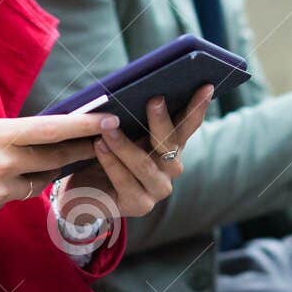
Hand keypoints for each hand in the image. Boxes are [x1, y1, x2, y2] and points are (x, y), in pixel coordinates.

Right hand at [0, 111, 118, 236]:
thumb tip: (16, 135)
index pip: (51, 129)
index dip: (84, 126)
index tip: (109, 119)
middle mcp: (3, 163)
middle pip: (56, 158)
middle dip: (82, 151)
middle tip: (104, 143)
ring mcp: (0, 191)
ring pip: (38, 181)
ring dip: (46, 173)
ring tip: (50, 162)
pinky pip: (15, 197)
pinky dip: (14, 189)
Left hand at [58, 85, 214, 221]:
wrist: (85, 190)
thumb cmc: (104, 153)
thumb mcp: (121, 131)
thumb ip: (132, 116)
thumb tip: (136, 86)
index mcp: (171, 146)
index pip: (188, 124)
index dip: (198, 107)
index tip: (206, 86)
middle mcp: (171, 168)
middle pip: (170, 143)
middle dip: (161, 121)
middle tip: (154, 99)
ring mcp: (158, 189)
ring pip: (144, 164)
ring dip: (124, 143)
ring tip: (107, 125)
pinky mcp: (140, 205)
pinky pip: (125, 181)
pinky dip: (110, 162)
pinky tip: (98, 146)